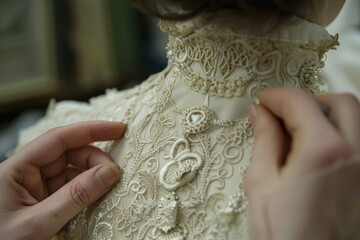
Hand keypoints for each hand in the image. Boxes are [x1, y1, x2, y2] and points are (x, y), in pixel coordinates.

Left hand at [0, 121, 125, 239]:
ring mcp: (35, 190)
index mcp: (16, 169)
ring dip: (92, 178)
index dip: (90, 130)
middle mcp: (26, 174)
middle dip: (94, 160)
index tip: (118, 129)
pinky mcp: (42, 204)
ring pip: (72, 173)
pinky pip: (70, 191)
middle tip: (115, 174)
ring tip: (110, 188)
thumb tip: (109, 172)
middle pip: (68, 154)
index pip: (58, 139)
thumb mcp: (37, 223)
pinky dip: (86, 194)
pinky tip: (97, 200)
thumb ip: (75, 197)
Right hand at [246, 88, 359, 239]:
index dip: (277, 96)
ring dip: (329, 115)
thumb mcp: (261, 182)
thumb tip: (259, 113)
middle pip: (340, 102)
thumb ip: (264, 139)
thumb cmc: (280, 234)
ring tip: (300, 131)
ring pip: (358, 121)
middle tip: (282, 115)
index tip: (262, 101)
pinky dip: (342, 135)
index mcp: (323, 150)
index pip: (300, 102)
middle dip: (308, 101)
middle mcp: (357, 154)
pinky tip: (318, 151)